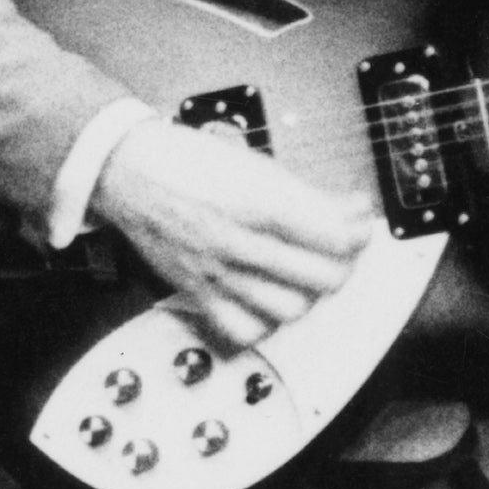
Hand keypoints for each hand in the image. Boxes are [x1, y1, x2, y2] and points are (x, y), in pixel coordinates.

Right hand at [87, 117, 375, 350]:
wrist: (127, 169)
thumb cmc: (186, 160)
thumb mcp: (255, 164)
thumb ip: (307, 194)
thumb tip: (352, 211)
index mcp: (258, 202)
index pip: (338, 236)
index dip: (361, 229)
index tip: (359, 220)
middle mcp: (240, 241)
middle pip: (325, 277)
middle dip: (343, 262)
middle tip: (337, 248)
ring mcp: (218, 271)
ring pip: (292, 308)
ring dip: (308, 294)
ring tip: (305, 275)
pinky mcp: (197, 290)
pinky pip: (243, 329)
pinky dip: (263, 322)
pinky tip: (266, 300)